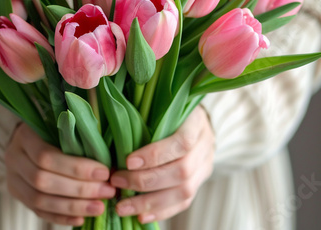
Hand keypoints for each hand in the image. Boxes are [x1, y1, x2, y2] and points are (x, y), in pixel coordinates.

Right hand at [5, 123, 115, 225]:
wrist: (30, 138)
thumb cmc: (54, 129)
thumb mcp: (63, 124)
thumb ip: (80, 137)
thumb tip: (110, 161)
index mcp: (24, 136)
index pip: (46, 156)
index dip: (76, 167)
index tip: (104, 172)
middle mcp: (14, 158)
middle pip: (42, 180)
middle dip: (78, 189)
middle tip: (106, 191)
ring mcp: (13, 179)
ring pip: (39, 200)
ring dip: (72, 206)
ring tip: (98, 207)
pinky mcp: (18, 195)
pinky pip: (39, 212)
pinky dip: (61, 217)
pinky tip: (81, 218)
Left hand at [110, 105, 214, 223]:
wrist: (195, 121)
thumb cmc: (169, 110)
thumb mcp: (160, 105)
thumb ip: (143, 118)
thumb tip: (114, 140)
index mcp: (196, 122)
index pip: (181, 142)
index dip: (155, 154)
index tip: (128, 161)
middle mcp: (206, 145)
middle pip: (181, 171)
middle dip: (145, 181)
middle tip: (117, 182)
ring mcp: (205, 166)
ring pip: (184, 192)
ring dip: (150, 202)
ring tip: (123, 206)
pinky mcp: (200, 182)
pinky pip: (183, 203)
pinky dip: (161, 211)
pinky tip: (140, 216)